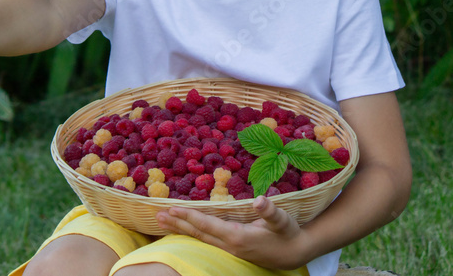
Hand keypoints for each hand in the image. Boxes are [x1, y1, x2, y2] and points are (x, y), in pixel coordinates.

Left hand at [155, 196, 311, 269]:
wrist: (294, 253)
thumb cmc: (288, 234)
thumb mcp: (283, 221)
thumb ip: (270, 211)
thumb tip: (260, 200)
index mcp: (238, 237)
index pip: (208, 225)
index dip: (190, 216)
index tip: (173, 209)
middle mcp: (229, 245)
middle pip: (198, 233)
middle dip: (177, 223)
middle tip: (157, 214)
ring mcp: (228, 249)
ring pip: (199, 237)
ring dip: (180, 229)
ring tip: (161, 221)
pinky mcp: (230, 248)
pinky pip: (205, 239)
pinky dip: (191, 232)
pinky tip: (181, 228)